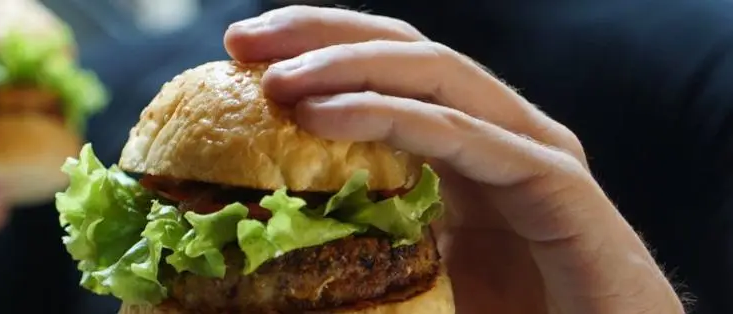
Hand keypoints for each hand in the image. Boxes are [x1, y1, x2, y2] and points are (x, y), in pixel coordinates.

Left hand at [224, 6, 683, 313]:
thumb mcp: (412, 272)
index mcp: (465, 148)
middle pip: (408, 52)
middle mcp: (502, 135)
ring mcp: (534, 153)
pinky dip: (393, 117)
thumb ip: (360, 238)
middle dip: (323, 34)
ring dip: (349, 68)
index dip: (317, 45)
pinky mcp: (557, 186)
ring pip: (437, 77)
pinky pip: (465, 136)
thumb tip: (267, 240)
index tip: (240, 50)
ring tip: (276, 81)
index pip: (387, 71)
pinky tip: (326, 116)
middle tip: (243, 39)